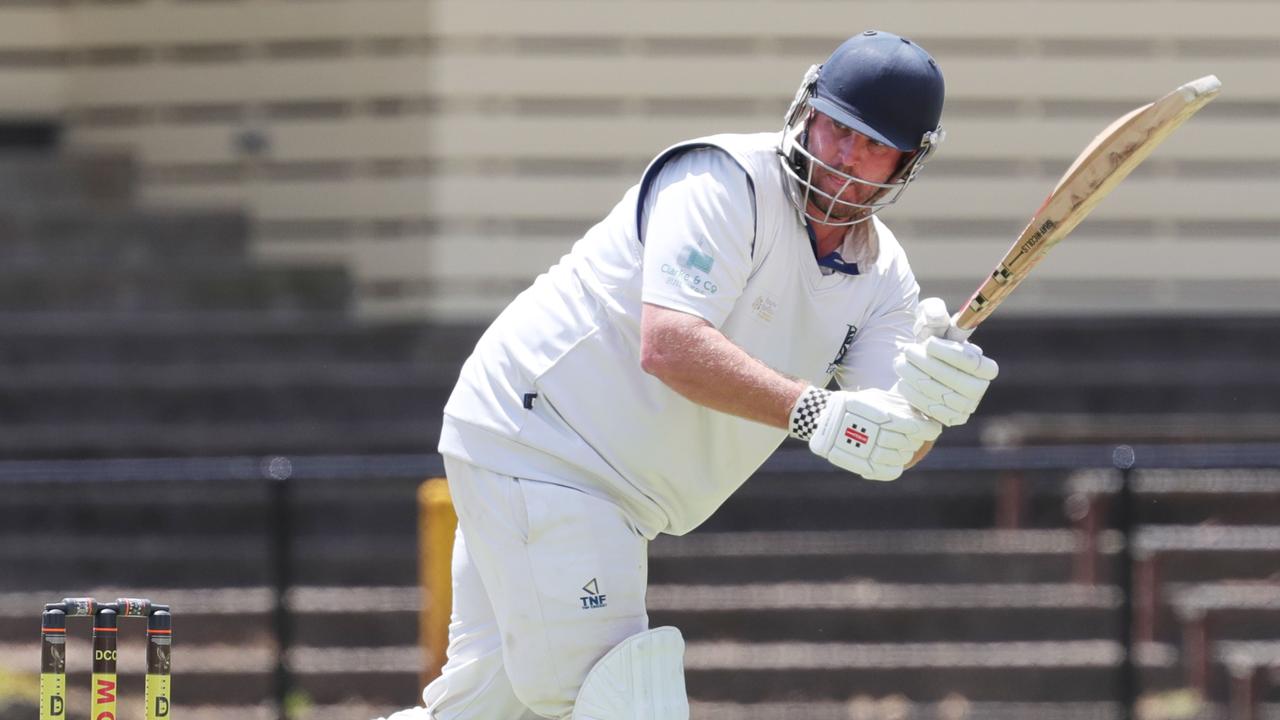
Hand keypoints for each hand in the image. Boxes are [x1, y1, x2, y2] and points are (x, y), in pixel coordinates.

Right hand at [792, 386, 940, 480]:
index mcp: (885, 416)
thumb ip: (900, 404)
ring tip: (900, 446)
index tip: (932, 428)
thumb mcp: (876, 396)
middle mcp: (879, 434)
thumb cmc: (854, 405)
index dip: (930, 429)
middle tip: (913, 435)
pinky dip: (896, 467)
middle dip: (917, 439)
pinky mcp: (865, 466)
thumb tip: (924, 412)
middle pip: (912, 443)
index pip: (919, 428)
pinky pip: (892, 472)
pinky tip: (893, 459)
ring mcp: (872, 452)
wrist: (823, 420)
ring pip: (903, 458)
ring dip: (906, 452)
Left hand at [894, 297, 998, 426]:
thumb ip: (933, 312)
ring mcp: (965, 408)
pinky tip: (903, 383)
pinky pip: (932, 411)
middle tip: (906, 351)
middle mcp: (979, 389)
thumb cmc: (927, 341)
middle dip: (927, 365)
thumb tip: (936, 315)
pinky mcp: (948, 420)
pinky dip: (915, 396)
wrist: (915, 370)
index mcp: (984, 366)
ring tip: (899, 363)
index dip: (951, 354)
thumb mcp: (928, 321)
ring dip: (916, 377)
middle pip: (957, 381)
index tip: (927, 343)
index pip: (976, 363)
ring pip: (941, 395)